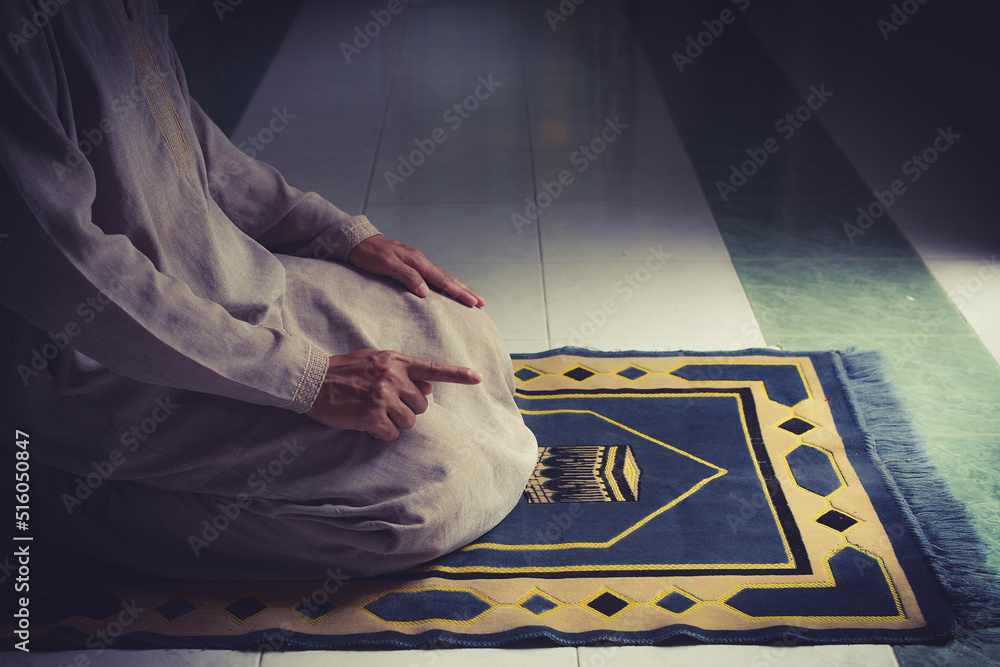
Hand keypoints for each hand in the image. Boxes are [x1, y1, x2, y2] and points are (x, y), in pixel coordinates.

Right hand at [305, 349, 482, 439]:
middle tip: (384, 403)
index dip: (457, 375)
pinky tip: (366, 422)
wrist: (312, 380)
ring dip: (394, 422)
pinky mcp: (372, 415)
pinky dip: (381, 432)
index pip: (433, 368)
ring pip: (409, 421)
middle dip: (407, 409)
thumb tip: (429, 387)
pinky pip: (391, 433)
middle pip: (422, 405)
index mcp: (396, 361)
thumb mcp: (375, 361)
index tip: (478, 378)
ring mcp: (383, 396)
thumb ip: (403, 371)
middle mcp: (393, 376)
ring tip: (373, 412)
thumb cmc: (344, 371)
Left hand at [346, 235, 484, 306]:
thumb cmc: (368, 253)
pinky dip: (445, 284)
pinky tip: (448, 289)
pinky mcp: (412, 265)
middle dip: (466, 290)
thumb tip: (425, 292)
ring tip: (472, 297)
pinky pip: (434, 276)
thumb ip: (406, 276)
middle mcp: (420, 261)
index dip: (459, 292)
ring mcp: (417, 262)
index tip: (473, 302)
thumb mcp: (385, 264)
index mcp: (417, 261)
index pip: (443, 280)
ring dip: (459, 287)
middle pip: (448, 278)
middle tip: (482, 302)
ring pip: (443, 277)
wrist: (357, 241)